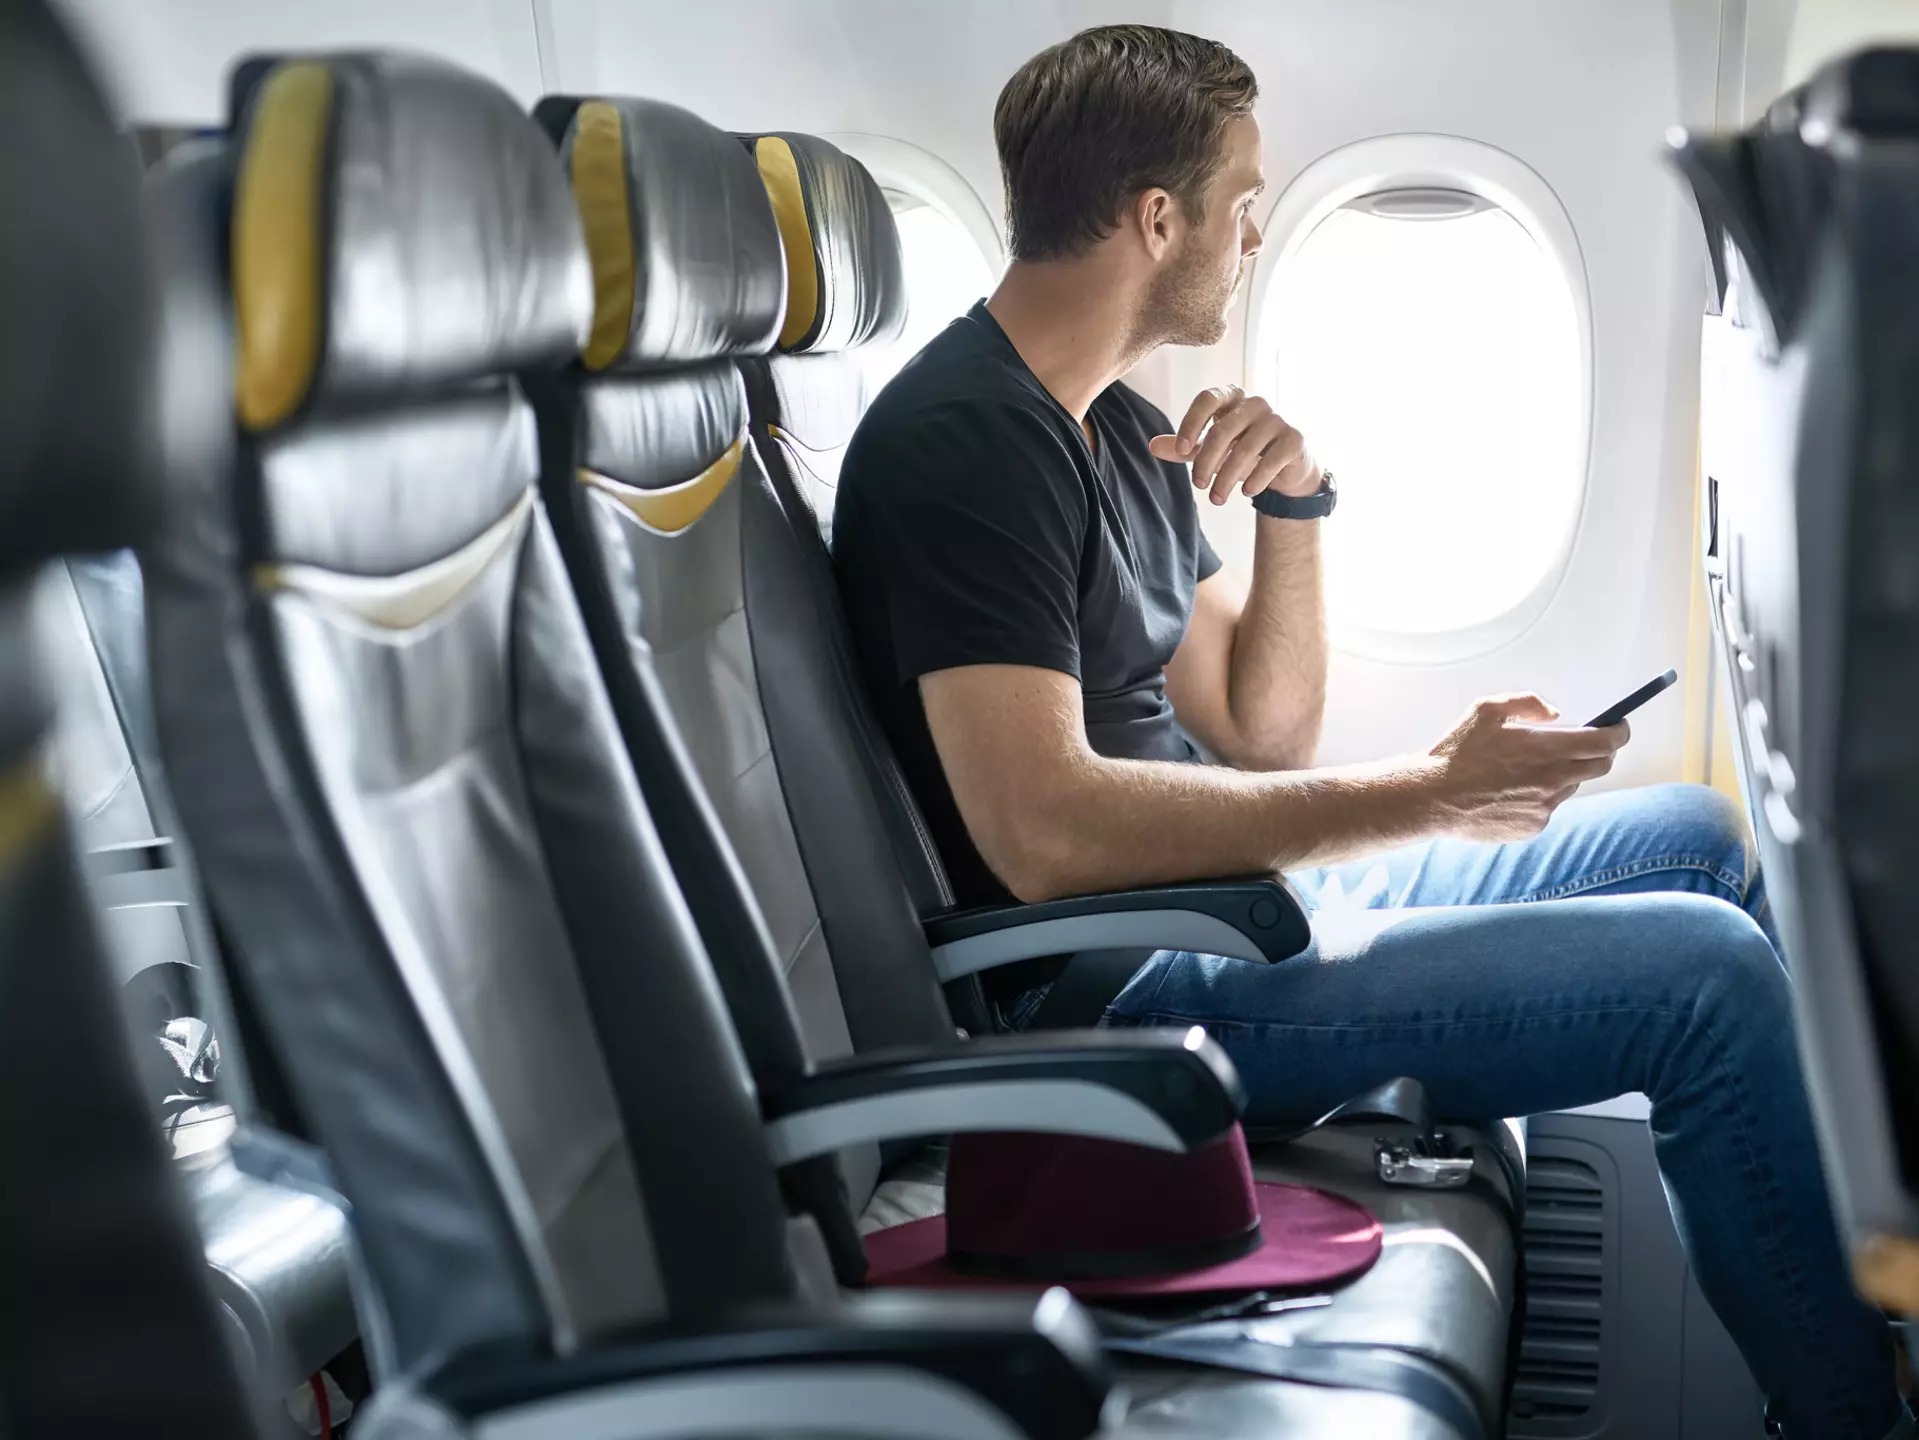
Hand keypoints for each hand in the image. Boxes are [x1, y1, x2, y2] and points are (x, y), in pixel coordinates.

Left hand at [1149, 385, 1321, 507]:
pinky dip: (1256, 479)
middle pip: (1222, 429)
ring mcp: (1278, 419)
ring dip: (1227, 478)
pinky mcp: (1294, 439)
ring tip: (1217, 499)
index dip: (1191, 423)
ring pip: (1245, 449)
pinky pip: (1271, 459)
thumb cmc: (1243, 451)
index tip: (1181, 451)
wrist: (1285, 466)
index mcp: (1231, 397)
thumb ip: (1185, 448)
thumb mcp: (1211, 450)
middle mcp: (1255, 403)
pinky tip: (1247, 492)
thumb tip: (1153, 446)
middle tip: (1198, 486)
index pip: (1207, 399)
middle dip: (1206, 461)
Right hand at [1421, 694, 1626, 841]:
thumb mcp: (1486, 709)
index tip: (1618, 727)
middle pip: (1600, 766)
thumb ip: (1528, 704)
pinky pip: (1547, 807)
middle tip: (1586, 743)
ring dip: (1562, 774)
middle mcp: (1553, 779)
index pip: (1606, 741)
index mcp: (1546, 748)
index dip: (1619, 732)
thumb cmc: (1456, 752)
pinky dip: (1538, 796)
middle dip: (1601, 751)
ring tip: (1524, 769)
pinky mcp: (1533, 827)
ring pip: (1570, 786)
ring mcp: (1545, 807)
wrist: (1431, 798)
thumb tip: (1555, 714)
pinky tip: (1508, 791)